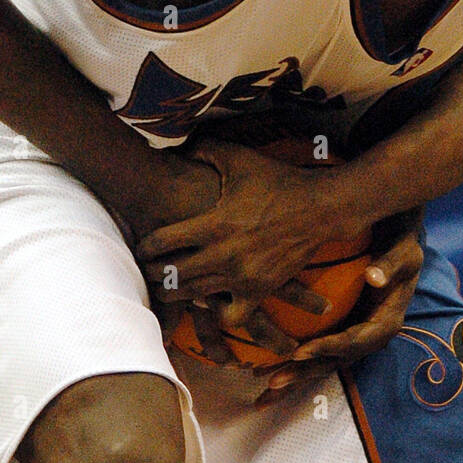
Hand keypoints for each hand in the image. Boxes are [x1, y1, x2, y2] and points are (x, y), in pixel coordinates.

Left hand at [137, 136, 347, 310]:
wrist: (320, 208)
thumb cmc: (278, 182)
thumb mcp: (240, 159)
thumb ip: (206, 150)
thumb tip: (180, 147)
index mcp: (215, 223)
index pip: (164, 241)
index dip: (146, 246)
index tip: (141, 247)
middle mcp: (225, 254)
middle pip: (173, 274)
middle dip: (154, 273)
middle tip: (146, 270)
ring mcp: (243, 276)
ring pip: (195, 295)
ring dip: (177, 292)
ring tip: (167, 287)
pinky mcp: (261, 290)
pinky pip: (232, 315)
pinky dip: (219, 313)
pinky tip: (213, 304)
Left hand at [254, 210, 423, 404]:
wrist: (401, 250)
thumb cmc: (400, 248)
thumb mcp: (403, 253)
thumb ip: (389, 265)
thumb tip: (374, 277)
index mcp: (385, 324)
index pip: (353, 341)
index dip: (326, 348)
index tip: (299, 352)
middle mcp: (369, 338)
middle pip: (334, 361)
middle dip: (303, 373)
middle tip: (272, 380)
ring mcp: (355, 338)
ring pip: (323, 363)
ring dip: (295, 377)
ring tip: (263, 390)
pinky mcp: (343, 334)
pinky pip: (318, 353)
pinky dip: (295, 365)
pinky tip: (266, 371)